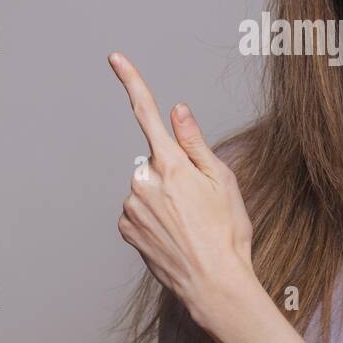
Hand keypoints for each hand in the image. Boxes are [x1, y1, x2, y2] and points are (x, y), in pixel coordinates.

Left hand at [107, 51, 255, 331]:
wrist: (214, 284)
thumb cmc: (227, 231)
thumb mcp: (222, 180)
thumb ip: (195, 142)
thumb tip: (177, 109)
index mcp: (171, 164)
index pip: (147, 113)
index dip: (131, 82)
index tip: (114, 58)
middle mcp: (144, 181)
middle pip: (156, 162)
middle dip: (173, 174)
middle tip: (199, 204)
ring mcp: (131, 207)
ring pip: (146, 188)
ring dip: (163, 199)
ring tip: (190, 225)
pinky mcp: (125, 228)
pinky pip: (138, 211)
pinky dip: (153, 218)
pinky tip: (174, 235)